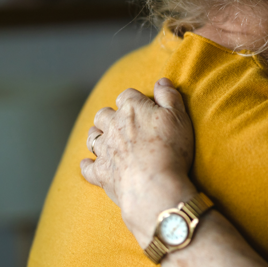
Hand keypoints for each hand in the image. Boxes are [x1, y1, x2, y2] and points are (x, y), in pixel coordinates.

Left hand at [81, 78, 196, 244]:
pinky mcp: (101, 172)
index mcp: (132, 109)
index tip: (143, 106)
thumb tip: (161, 81)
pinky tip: (89, 164)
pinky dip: (87, 165)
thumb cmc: (171, 149)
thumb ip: (170, 96)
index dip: (134, 100)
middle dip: (110, 116)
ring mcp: (105, 150)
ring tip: (104, 139)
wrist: (154, 185)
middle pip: (103, 114)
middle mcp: (113, 126)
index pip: (127, 95)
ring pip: (92, 136)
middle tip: (120, 122)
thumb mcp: (179, 117)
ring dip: (97, 135)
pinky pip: (87, 167)